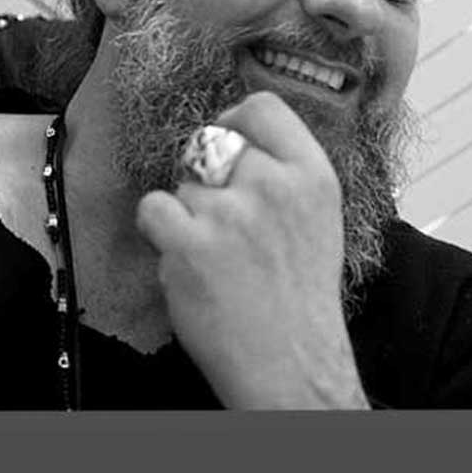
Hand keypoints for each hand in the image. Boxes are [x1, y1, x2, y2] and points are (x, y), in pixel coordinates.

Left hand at [136, 91, 368, 408]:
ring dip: (187, 213)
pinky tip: (186, 259)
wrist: (291, 364)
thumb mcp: (318, 215)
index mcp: (312, 175)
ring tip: (215, 256)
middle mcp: (273, 186)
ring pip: (182, 183)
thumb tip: (236, 132)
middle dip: (207, 175)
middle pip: (212, 142)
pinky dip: (159, 232)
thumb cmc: (299, 293)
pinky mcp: (189, 244)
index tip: (227, 143)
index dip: (234, 119)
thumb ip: (284, 169)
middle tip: (223, 220)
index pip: (262, 108)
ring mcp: (229, 214)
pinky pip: (153, 207)